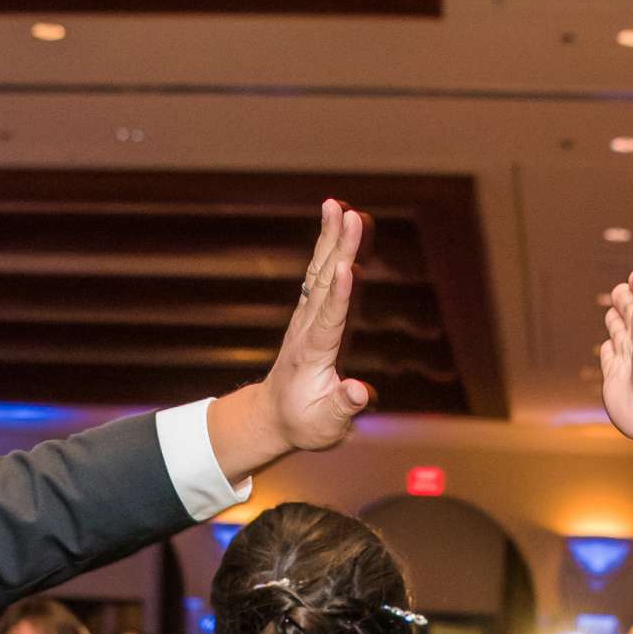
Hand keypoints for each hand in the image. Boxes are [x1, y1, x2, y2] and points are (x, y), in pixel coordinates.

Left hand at [208, 200, 373, 478]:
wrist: (274, 415)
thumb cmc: (304, 422)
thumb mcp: (326, 426)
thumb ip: (343, 407)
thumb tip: (358, 391)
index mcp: (313, 354)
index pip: (328, 321)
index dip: (340, 296)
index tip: (350, 268)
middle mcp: (307, 328)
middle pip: (324, 283)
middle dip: (338, 250)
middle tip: (349, 216)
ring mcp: (306, 317)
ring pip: (320, 271)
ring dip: (331, 238)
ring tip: (339, 206)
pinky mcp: (310, 311)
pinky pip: (320, 273)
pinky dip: (329, 246)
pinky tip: (337, 222)